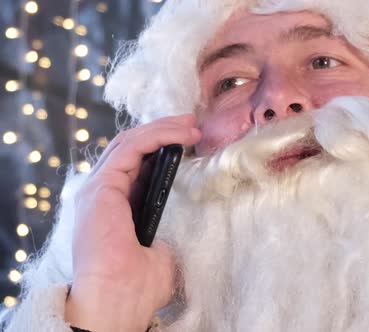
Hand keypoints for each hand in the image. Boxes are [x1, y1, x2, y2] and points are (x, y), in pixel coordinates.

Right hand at [65, 114, 200, 331]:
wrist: (118, 300)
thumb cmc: (137, 285)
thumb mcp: (161, 252)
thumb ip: (163, 234)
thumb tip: (174, 232)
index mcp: (113, 207)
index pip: (134, 165)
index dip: (161, 148)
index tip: (190, 141)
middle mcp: (102, 194)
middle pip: (131, 148)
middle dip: (163, 131)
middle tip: (192, 124)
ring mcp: (98, 190)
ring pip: (129, 143)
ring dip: (162, 129)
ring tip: (191, 124)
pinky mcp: (100, 188)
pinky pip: (129, 149)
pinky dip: (155, 136)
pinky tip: (180, 134)